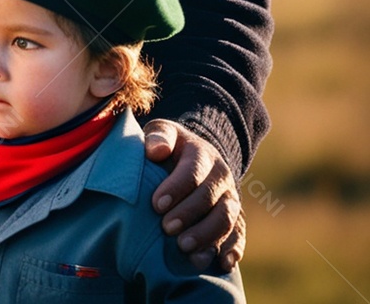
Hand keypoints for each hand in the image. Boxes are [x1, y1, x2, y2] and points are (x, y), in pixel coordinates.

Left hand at [144, 119, 243, 272]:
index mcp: (202, 153)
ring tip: (184, 248)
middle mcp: (221, 176)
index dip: (176, 188)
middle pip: (210, 198)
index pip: (192, 171)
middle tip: (167, 228)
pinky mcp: (236, 218)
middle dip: (188, 214)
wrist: (193, 157)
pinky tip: (222, 263)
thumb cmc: (169, 147)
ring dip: (207, 235)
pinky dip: (234, 249)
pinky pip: (240, 234)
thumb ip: (158, 137)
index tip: (156, 204)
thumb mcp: (162, 133)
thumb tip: (156, 151)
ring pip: (227, 218)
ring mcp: (230, 198)